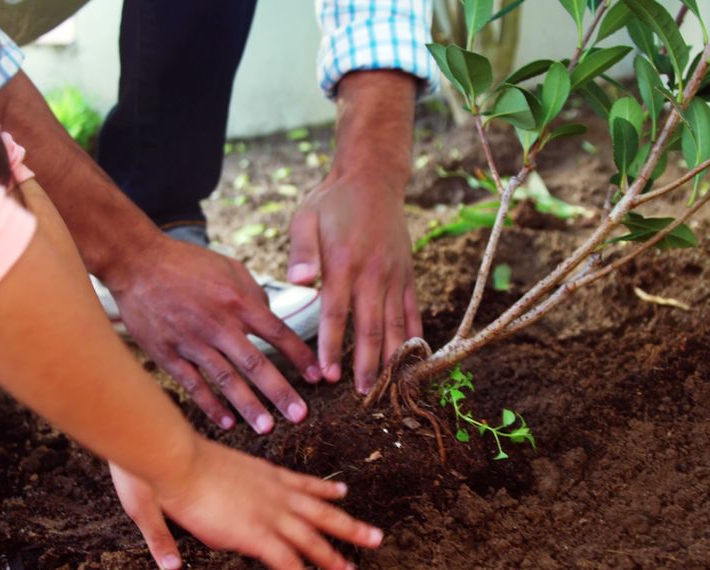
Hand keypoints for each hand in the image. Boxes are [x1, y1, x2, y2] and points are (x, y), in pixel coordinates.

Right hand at [110, 235, 322, 432]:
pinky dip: (210, 405)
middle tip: (299, 416)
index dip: (300, 357)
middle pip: (255, 364)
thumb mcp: (228, 267)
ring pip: (225, 380)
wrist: (137, 262)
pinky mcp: (168, 353)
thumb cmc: (187, 263)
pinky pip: (193, 385)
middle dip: (280, 392)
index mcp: (237, 301)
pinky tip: (227, 423)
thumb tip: (272, 318)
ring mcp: (191, 341)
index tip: (318, 378)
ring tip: (267, 428)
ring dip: (248, 406)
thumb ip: (254, 294)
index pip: (278, 332)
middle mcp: (218, 324)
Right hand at [112, 440, 381, 569]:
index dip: (326, 489)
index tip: (344, 490)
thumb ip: (232, 485)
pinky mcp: (258, 534)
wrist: (180, 461)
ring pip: (314, 540)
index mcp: (267, 474)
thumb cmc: (185, 462)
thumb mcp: (219, 468)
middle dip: (350, 527)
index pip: (304, 483)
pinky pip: (289, 562)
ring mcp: (271, 514)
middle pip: (323, 512)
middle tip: (375, 535)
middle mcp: (277, 493)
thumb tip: (228, 496)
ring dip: (335, 557)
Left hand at [287, 70, 421, 393]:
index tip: (328, 375)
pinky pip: (412, 309)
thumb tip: (295, 282)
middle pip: (370, 327)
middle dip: (366, 364)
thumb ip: (301, 251)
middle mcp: (372, 273)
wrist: (372, 178)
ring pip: (394, 324)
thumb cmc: (331, 201)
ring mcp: (394, 275)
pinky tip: (413, 358)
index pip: (336, 314)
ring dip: (391, 357)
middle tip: (362, 395)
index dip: (332, 346)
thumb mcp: (305, 217)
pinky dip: (414, 335)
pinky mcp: (407, 274)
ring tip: (387, 387)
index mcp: (344, 263)